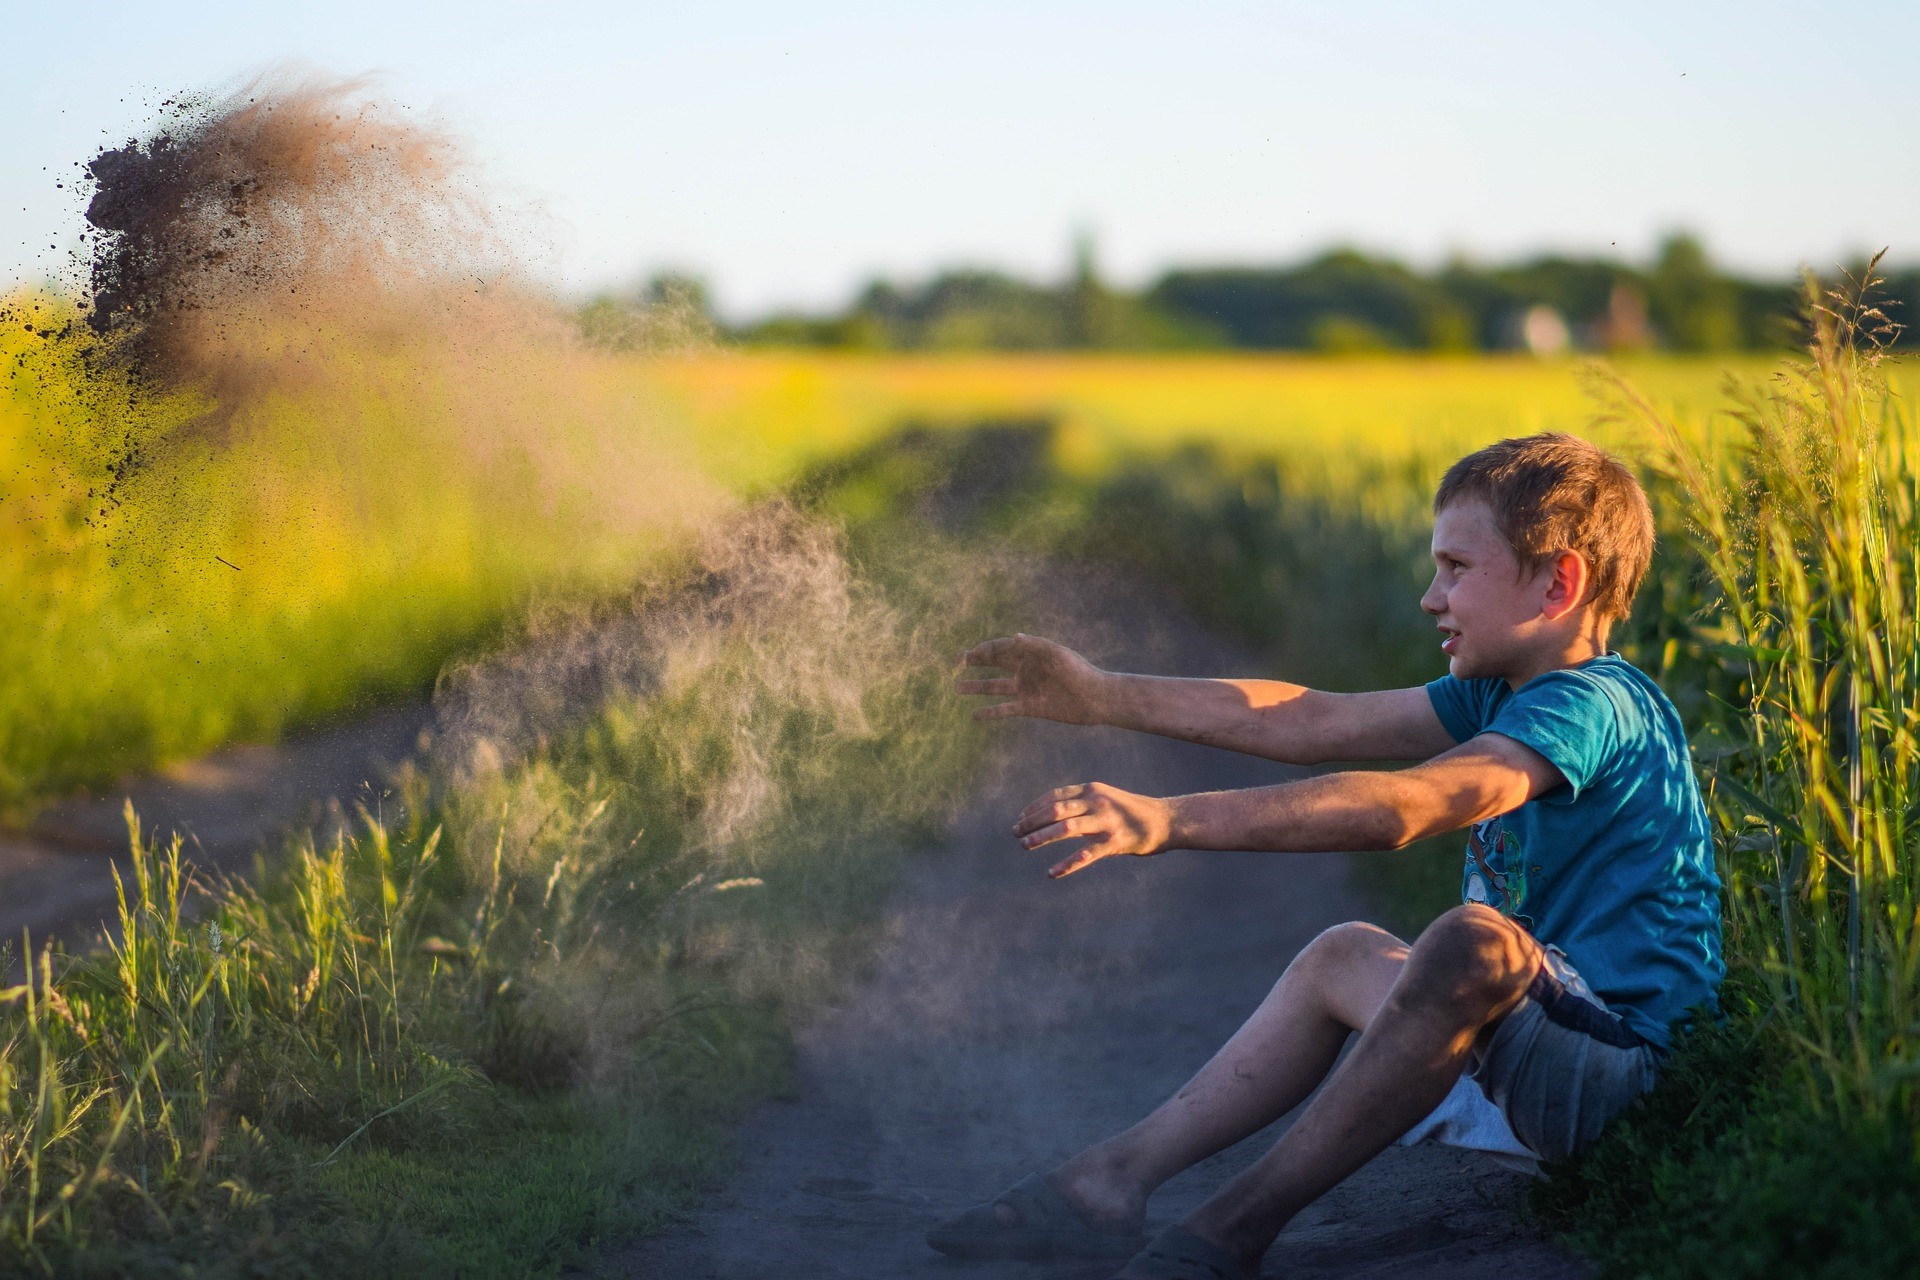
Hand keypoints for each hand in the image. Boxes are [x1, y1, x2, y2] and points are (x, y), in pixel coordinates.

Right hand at [956, 634, 1108, 724]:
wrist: (1095, 699)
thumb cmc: (1079, 671)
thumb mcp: (1057, 654)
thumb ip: (1035, 646)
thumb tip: (1014, 637)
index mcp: (1031, 654)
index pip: (1001, 648)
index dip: (984, 650)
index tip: (968, 655)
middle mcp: (1025, 670)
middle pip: (995, 665)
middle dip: (976, 663)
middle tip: (957, 663)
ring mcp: (1026, 689)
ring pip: (995, 688)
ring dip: (976, 687)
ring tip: (957, 688)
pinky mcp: (1030, 708)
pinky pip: (1005, 710)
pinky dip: (990, 712)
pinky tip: (974, 715)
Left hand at [1014, 782, 1174, 877]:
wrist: (1164, 820)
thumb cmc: (1130, 811)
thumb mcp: (1104, 798)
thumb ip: (1081, 803)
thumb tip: (1052, 813)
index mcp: (1091, 789)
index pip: (1054, 796)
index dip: (1033, 808)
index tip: (1019, 818)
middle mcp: (1096, 802)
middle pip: (1054, 810)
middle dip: (1031, 821)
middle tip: (1016, 833)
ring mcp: (1105, 821)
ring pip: (1065, 828)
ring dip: (1041, 837)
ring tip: (1025, 846)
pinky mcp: (1114, 842)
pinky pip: (1085, 855)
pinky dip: (1066, 864)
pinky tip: (1051, 873)